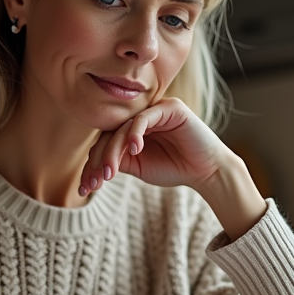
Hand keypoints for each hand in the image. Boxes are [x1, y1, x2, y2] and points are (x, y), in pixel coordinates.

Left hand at [79, 97, 267, 239]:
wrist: (207, 172)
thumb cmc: (175, 169)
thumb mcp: (139, 167)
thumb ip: (118, 160)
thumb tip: (92, 164)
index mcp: (133, 128)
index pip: (106, 140)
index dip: (93, 163)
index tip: (86, 187)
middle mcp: (142, 116)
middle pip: (110, 133)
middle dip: (99, 159)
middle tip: (95, 182)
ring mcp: (155, 109)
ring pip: (124, 127)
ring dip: (113, 151)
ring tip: (109, 173)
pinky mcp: (170, 107)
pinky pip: (144, 118)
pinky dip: (135, 134)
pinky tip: (134, 151)